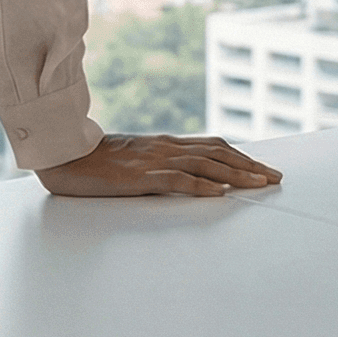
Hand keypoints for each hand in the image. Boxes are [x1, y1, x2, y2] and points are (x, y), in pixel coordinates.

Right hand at [34, 133, 283, 197]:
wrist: (62, 156)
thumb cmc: (95, 163)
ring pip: (204, 163)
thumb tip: (187, 179)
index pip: (213, 145)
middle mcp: (165, 147)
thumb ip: (159, 165)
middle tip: (275, 177)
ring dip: (235, 174)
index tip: (263, 167)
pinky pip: (176, 179)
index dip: (241, 155)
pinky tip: (218, 192)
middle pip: (218, 152)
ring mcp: (152, 160)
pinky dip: (200, 185)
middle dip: (250, 165)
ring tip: (259, 184)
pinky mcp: (138, 177)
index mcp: (165, 144)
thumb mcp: (134, 161)